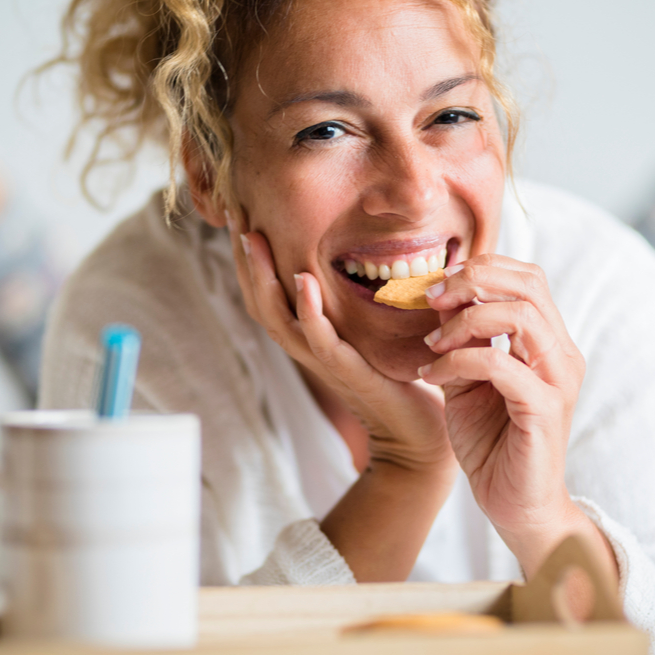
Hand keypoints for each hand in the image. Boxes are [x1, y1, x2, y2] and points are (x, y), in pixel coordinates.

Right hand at [225, 212, 452, 474]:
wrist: (419, 437)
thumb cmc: (400, 382)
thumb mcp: (372, 333)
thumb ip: (359, 302)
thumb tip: (366, 254)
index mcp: (310, 337)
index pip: (267, 294)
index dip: (249, 261)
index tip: (242, 218)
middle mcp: (308, 348)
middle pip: (260, 302)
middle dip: (245, 262)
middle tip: (235, 218)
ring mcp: (324, 362)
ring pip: (279, 317)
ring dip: (264, 278)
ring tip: (255, 239)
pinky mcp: (349, 372)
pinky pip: (319, 340)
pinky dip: (308, 311)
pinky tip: (303, 280)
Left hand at [418, 254, 588, 573]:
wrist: (514, 505)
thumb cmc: (491, 442)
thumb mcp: (468, 378)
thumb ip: (461, 338)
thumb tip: (438, 297)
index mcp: (548, 342)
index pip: (527, 277)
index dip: (481, 268)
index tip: (436, 286)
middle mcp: (561, 355)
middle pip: (529, 284)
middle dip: (472, 281)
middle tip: (431, 298)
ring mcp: (558, 380)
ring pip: (520, 316)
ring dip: (464, 321)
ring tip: (432, 345)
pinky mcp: (544, 409)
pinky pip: (500, 365)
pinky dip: (458, 361)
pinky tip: (433, 377)